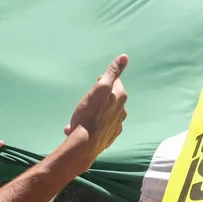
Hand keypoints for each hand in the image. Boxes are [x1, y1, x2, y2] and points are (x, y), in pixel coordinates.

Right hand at [60, 55, 128, 175]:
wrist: (84, 144)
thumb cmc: (89, 114)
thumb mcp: (99, 88)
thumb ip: (112, 72)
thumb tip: (124, 57)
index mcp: (120, 97)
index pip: (115, 82)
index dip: (102, 83)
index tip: (93, 87)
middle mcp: (122, 111)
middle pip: (110, 99)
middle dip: (99, 99)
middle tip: (85, 102)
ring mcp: (116, 125)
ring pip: (104, 114)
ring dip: (93, 114)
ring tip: (79, 118)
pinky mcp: (109, 137)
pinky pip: (100, 128)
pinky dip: (92, 126)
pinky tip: (78, 129)